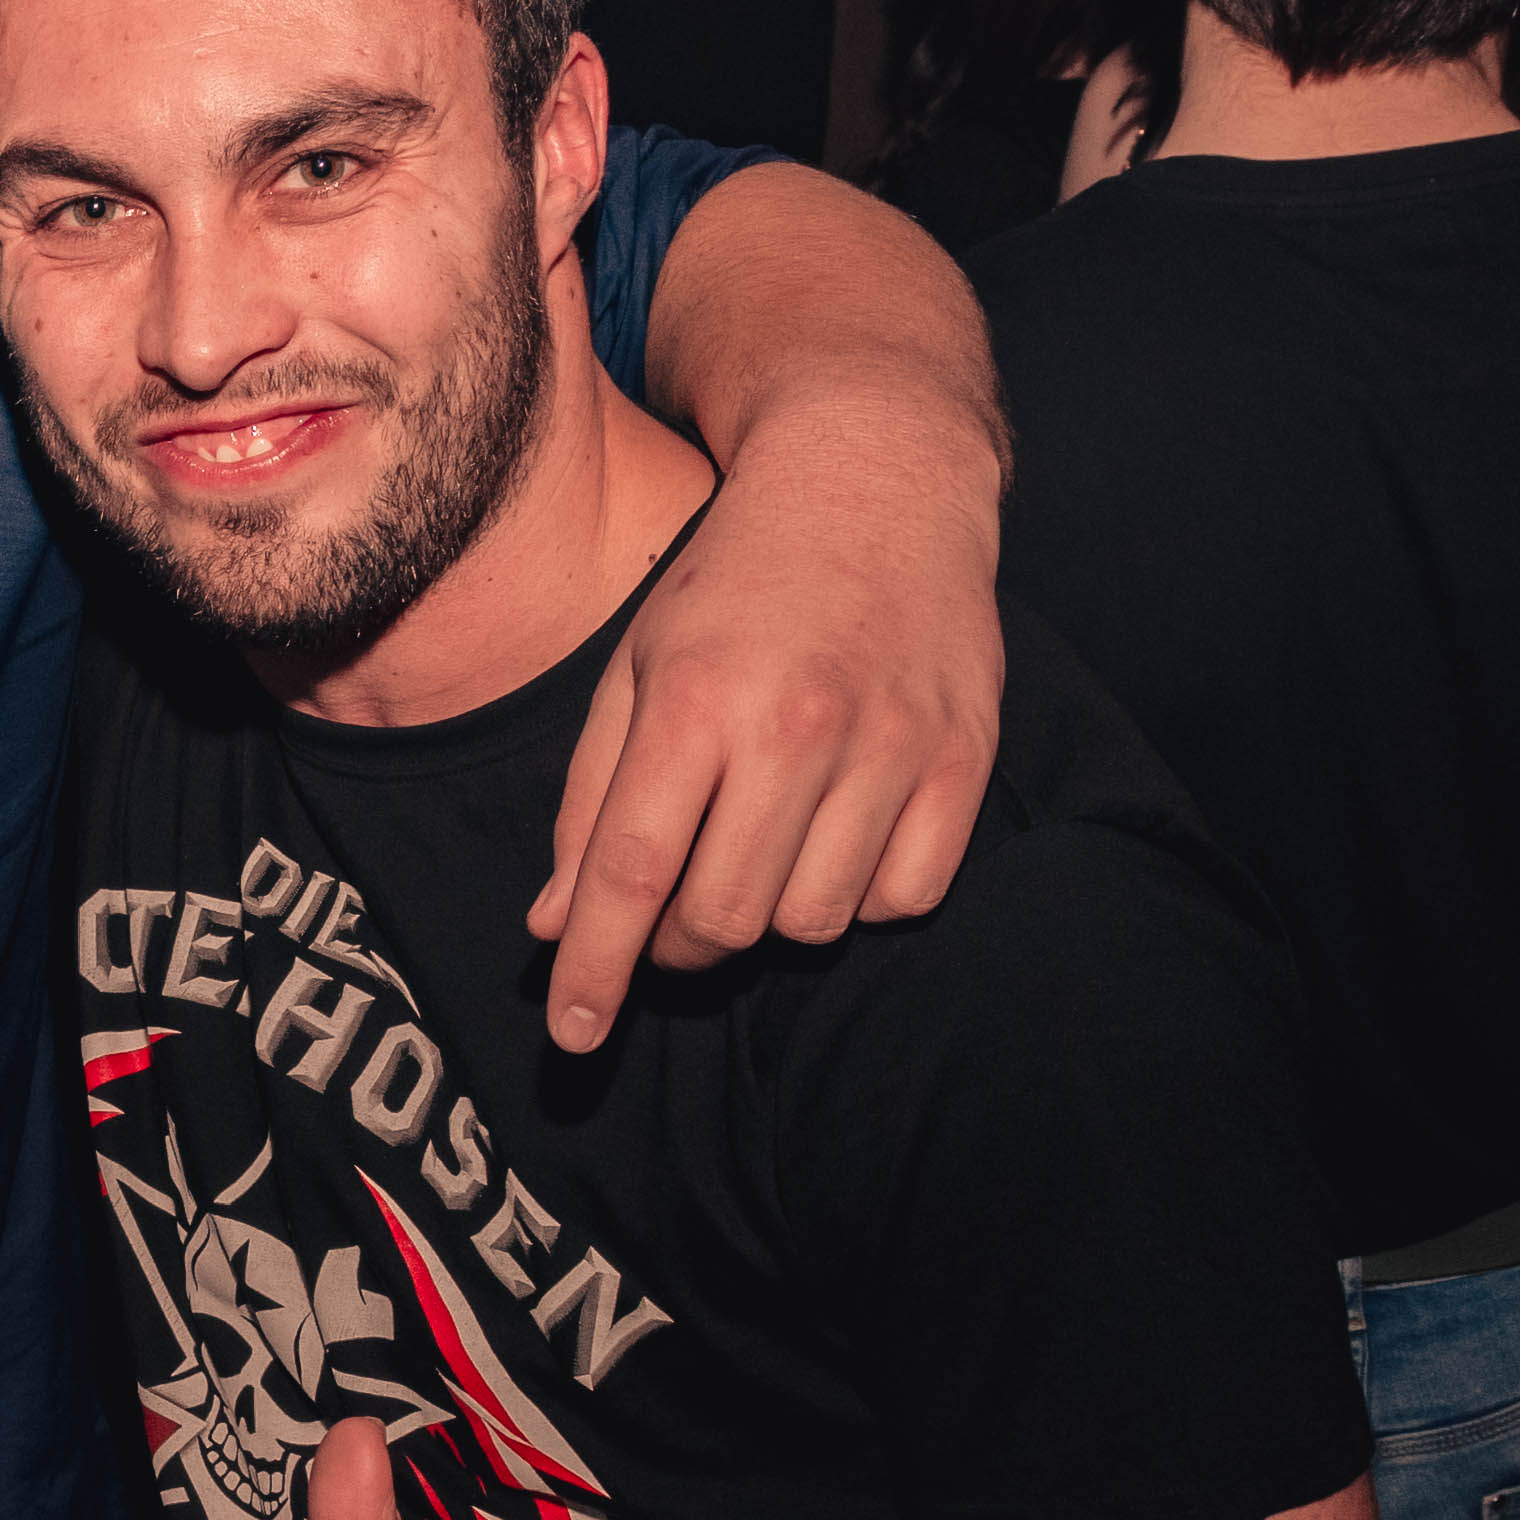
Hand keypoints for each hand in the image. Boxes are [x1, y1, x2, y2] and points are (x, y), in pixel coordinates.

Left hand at [526, 400, 1000, 1050]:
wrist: (875, 485)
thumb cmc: (733, 584)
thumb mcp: (634, 672)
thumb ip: (592, 803)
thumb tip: (555, 927)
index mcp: (697, 701)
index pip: (631, 874)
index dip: (595, 969)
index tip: (573, 1034)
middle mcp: (798, 728)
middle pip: (723, 919)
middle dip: (679, 943)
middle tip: (669, 908)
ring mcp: (892, 746)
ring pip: (814, 923)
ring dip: (771, 916)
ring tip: (757, 848)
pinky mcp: (965, 758)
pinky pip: (906, 898)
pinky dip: (864, 896)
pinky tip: (838, 835)